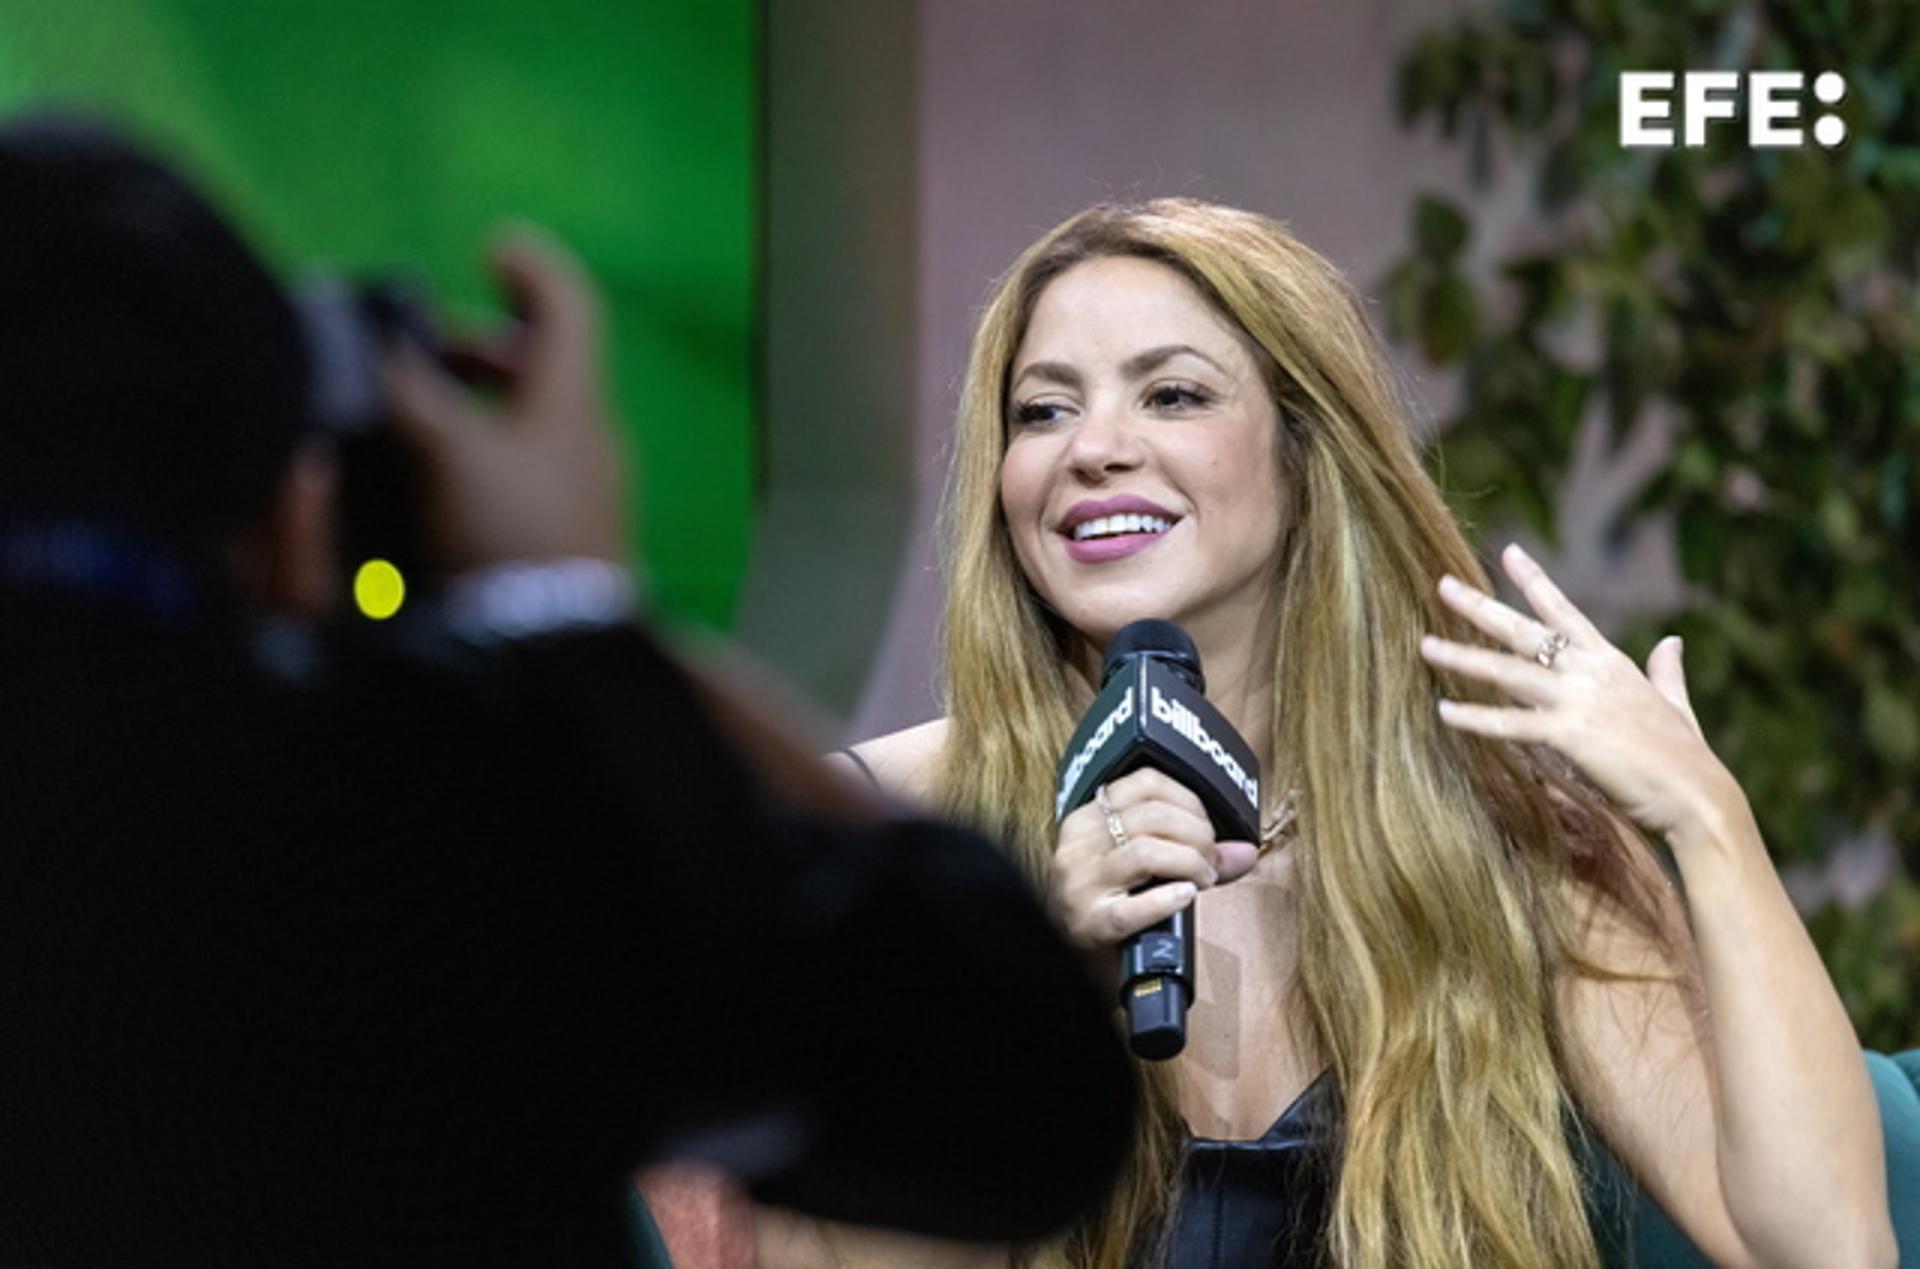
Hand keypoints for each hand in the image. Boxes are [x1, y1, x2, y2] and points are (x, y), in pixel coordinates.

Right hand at [384, 223, 631, 572]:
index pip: (569, 305)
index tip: (487, 248)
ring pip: (529, 418)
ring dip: (473, 401)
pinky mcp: (568, 532)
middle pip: (540, 364)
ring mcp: (583, 487)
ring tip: (414, 415)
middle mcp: (588, 436)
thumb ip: (408, 394)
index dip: (530, 265)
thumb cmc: (511, 537)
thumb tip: (372, 346)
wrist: (558, 647)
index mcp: (574, 401)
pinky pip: (526, 466)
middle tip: (419, 351)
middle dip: (475, 347)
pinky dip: (482, 449)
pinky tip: (437, 476)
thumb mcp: (449, 454)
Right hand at [1050, 768, 1259, 955]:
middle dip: (1197, 835)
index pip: (1145, 784)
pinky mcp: (1090, 923)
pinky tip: (1185, 896)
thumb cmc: (1106, 901)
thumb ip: (1191, 852)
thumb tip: (1246, 852)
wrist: (1069, 950)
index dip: (1189, 801)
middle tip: (1211, 860)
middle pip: (1152, 817)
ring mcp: (1081, 884)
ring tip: (1203, 879)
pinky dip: (1167, 900)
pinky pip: (1133, 909)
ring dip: (1190, 863)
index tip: (1206, 825)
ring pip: (1145, 852)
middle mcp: (1080, 845)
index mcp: (1089, 820)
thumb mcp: (1138, 866)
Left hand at [1419, 542, 1744, 842]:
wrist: (1698, 794)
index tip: (1509, 552)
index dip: (1535, 580)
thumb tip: (1672, 641)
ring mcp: (1579, 700)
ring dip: (1462, 657)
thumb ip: (1667, 670)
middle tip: (1443, 584)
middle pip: (1524, 631)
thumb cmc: (1686, 755)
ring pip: (1508, 672)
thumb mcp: (1674, 702)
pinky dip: (1475, 718)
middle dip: (1480, 607)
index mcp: (1611, 662)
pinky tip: (1443, 710)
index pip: (1565, 611)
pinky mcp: (1570, 735)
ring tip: (1424, 645)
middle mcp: (1591, 672)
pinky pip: (1511, 724)